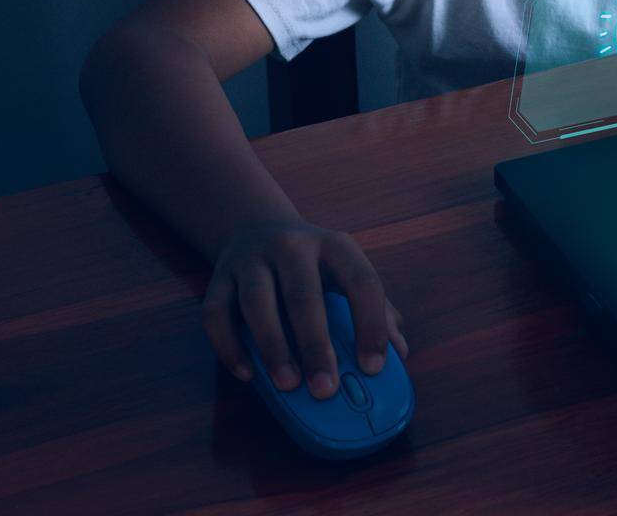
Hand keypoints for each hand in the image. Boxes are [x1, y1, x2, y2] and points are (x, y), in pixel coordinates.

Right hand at [202, 219, 408, 398]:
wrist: (257, 226)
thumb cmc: (315, 266)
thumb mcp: (348, 273)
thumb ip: (378, 311)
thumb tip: (400, 354)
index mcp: (335, 246)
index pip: (361, 282)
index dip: (370, 325)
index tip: (374, 367)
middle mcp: (293, 246)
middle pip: (304, 294)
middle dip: (315, 345)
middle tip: (326, 389)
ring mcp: (251, 259)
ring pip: (257, 302)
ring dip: (273, 346)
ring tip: (287, 384)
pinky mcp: (219, 277)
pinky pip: (217, 313)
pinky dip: (228, 346)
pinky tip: (247, 373)